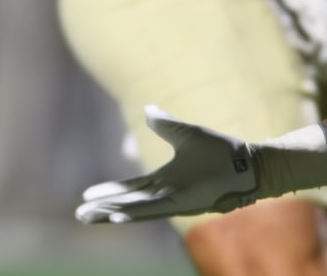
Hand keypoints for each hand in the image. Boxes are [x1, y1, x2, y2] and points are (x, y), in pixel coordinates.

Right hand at [76, 105, 259, 223]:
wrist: (246, 163)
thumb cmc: (220, 150)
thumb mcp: (185, 132)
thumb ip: (164, 123)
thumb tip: (147, 109)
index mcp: (164, 178)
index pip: (130, 188)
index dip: (109, 191)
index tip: (87, 194)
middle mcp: (166, 193)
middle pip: (127, 202)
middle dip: (103, 208)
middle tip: (79, 214)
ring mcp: (173, 200)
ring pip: (135, 210)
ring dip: (111, 213)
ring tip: (88, 216)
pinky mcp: (182, 204)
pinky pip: (153, 210)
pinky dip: (133, 213)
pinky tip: (116, 216)